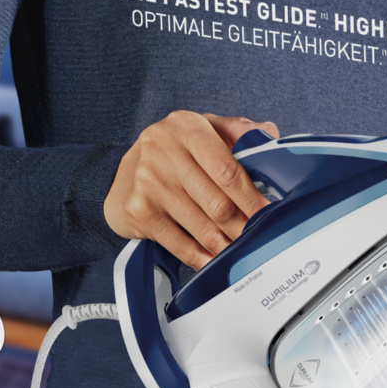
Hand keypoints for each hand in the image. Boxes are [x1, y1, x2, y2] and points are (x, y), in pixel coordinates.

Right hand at [105, 113, 279, 267]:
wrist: (117, 176)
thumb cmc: (170, 153)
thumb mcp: (201, 129)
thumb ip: (237, 130)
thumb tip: (268, 136)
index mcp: (186, 127)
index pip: (227, 169)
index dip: (252, 197)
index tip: (268, 214)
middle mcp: (163, 151)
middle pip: (218, 203)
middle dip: (244, 226)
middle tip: (259, 238)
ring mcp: (148, 182)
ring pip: (202, 227)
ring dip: (226, 245)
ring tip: (241, 251)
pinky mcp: (139, 211)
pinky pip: (180, 244)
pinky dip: (202, 257)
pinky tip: (214, 261)